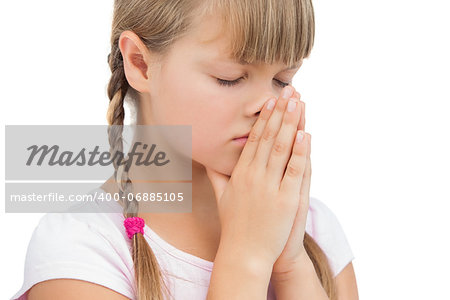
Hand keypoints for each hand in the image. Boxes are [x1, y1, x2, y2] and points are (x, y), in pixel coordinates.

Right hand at [206, 85, 309, 266]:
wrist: (244, 254)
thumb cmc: (234, 226)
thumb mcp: (222, 197)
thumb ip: (217, 175)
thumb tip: (207, 159)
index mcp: (240, 174)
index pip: (253, 139)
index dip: (264, 119)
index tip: (270, 100)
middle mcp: (253, 176)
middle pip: (268, 138)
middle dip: (279, 113)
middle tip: (288, 92)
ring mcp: (269, 187)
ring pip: (281, 148)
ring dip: (291, 123)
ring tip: (298, 103)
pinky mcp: (285, 200)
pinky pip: (294, 170)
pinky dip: (300, 151)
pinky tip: (306, 134)